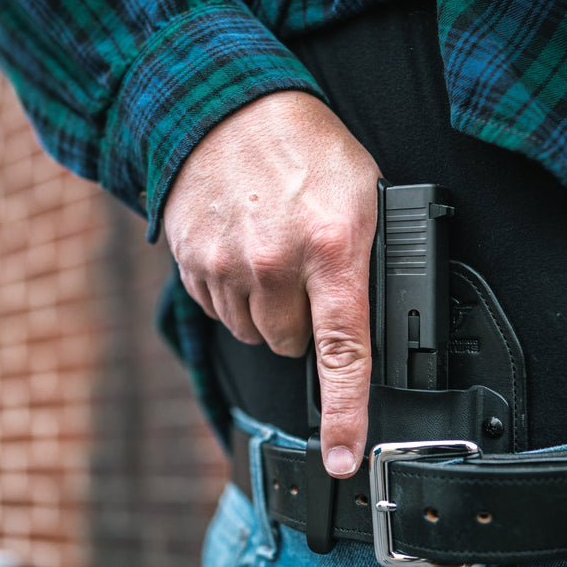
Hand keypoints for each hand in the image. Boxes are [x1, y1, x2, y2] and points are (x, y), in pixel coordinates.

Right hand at [163, 91, 379, 476]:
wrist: (227, 107)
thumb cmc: (306, 151)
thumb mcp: (363, 196)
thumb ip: (367, 264)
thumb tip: (374, 327)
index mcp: (332, 248)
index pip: (344, 351)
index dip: (347, 414)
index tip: (345, 458)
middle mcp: (275, 264)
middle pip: (293, 345)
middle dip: (303, 320)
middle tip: (307, 269)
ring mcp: (227, 266)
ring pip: (255, 334)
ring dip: (267, 309)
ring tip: (273, 252)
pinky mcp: (192, 263)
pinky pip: (220, 311)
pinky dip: (234, 294)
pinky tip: (242, 251)